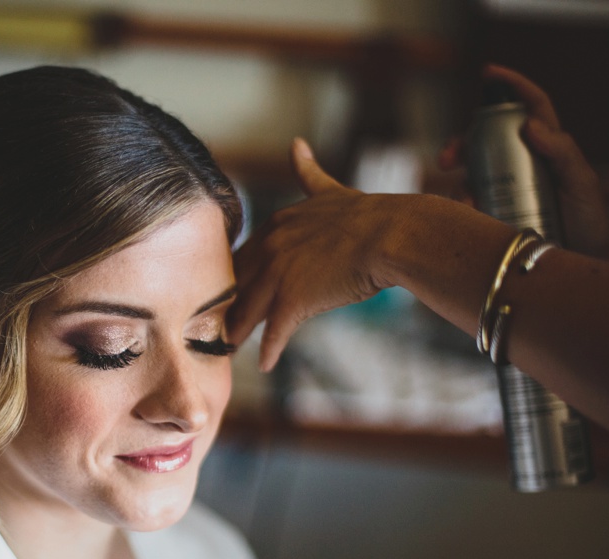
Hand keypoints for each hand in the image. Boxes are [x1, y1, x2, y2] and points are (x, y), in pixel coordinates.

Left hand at [227, 138, 391, 370]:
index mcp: (276, 225)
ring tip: (228, 348)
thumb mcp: (328, 190)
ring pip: (247, 310)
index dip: (236, 278)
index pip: (243, 256)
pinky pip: (275, 331)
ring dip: (237, 331)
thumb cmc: (370, 215)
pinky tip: (264, 364)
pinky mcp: (294, 298)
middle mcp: (270, 247)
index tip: (228, 293)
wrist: (394, 233)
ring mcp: (279, 273)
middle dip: (225, 305)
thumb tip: (295, 145)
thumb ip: (307, 173)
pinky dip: (268, 350)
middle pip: (237, 284)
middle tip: (214, 324)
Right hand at [440, 64, 608, 260]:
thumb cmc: (587, 226)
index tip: (488, 72)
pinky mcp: (491, 214)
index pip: (529, 106)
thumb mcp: (581, 185)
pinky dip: (459, 207)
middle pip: (484, 140)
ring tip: (464, 202)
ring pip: (469, 173)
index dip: (510, 85)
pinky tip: (464, 215)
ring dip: (458, 183)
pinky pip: (466, 204)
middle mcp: (522, 164)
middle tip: (447, 159)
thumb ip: (562, 152)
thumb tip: (529, 124)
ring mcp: (505, 189)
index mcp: (548, 148)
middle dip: (460, 144)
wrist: (575, 266)